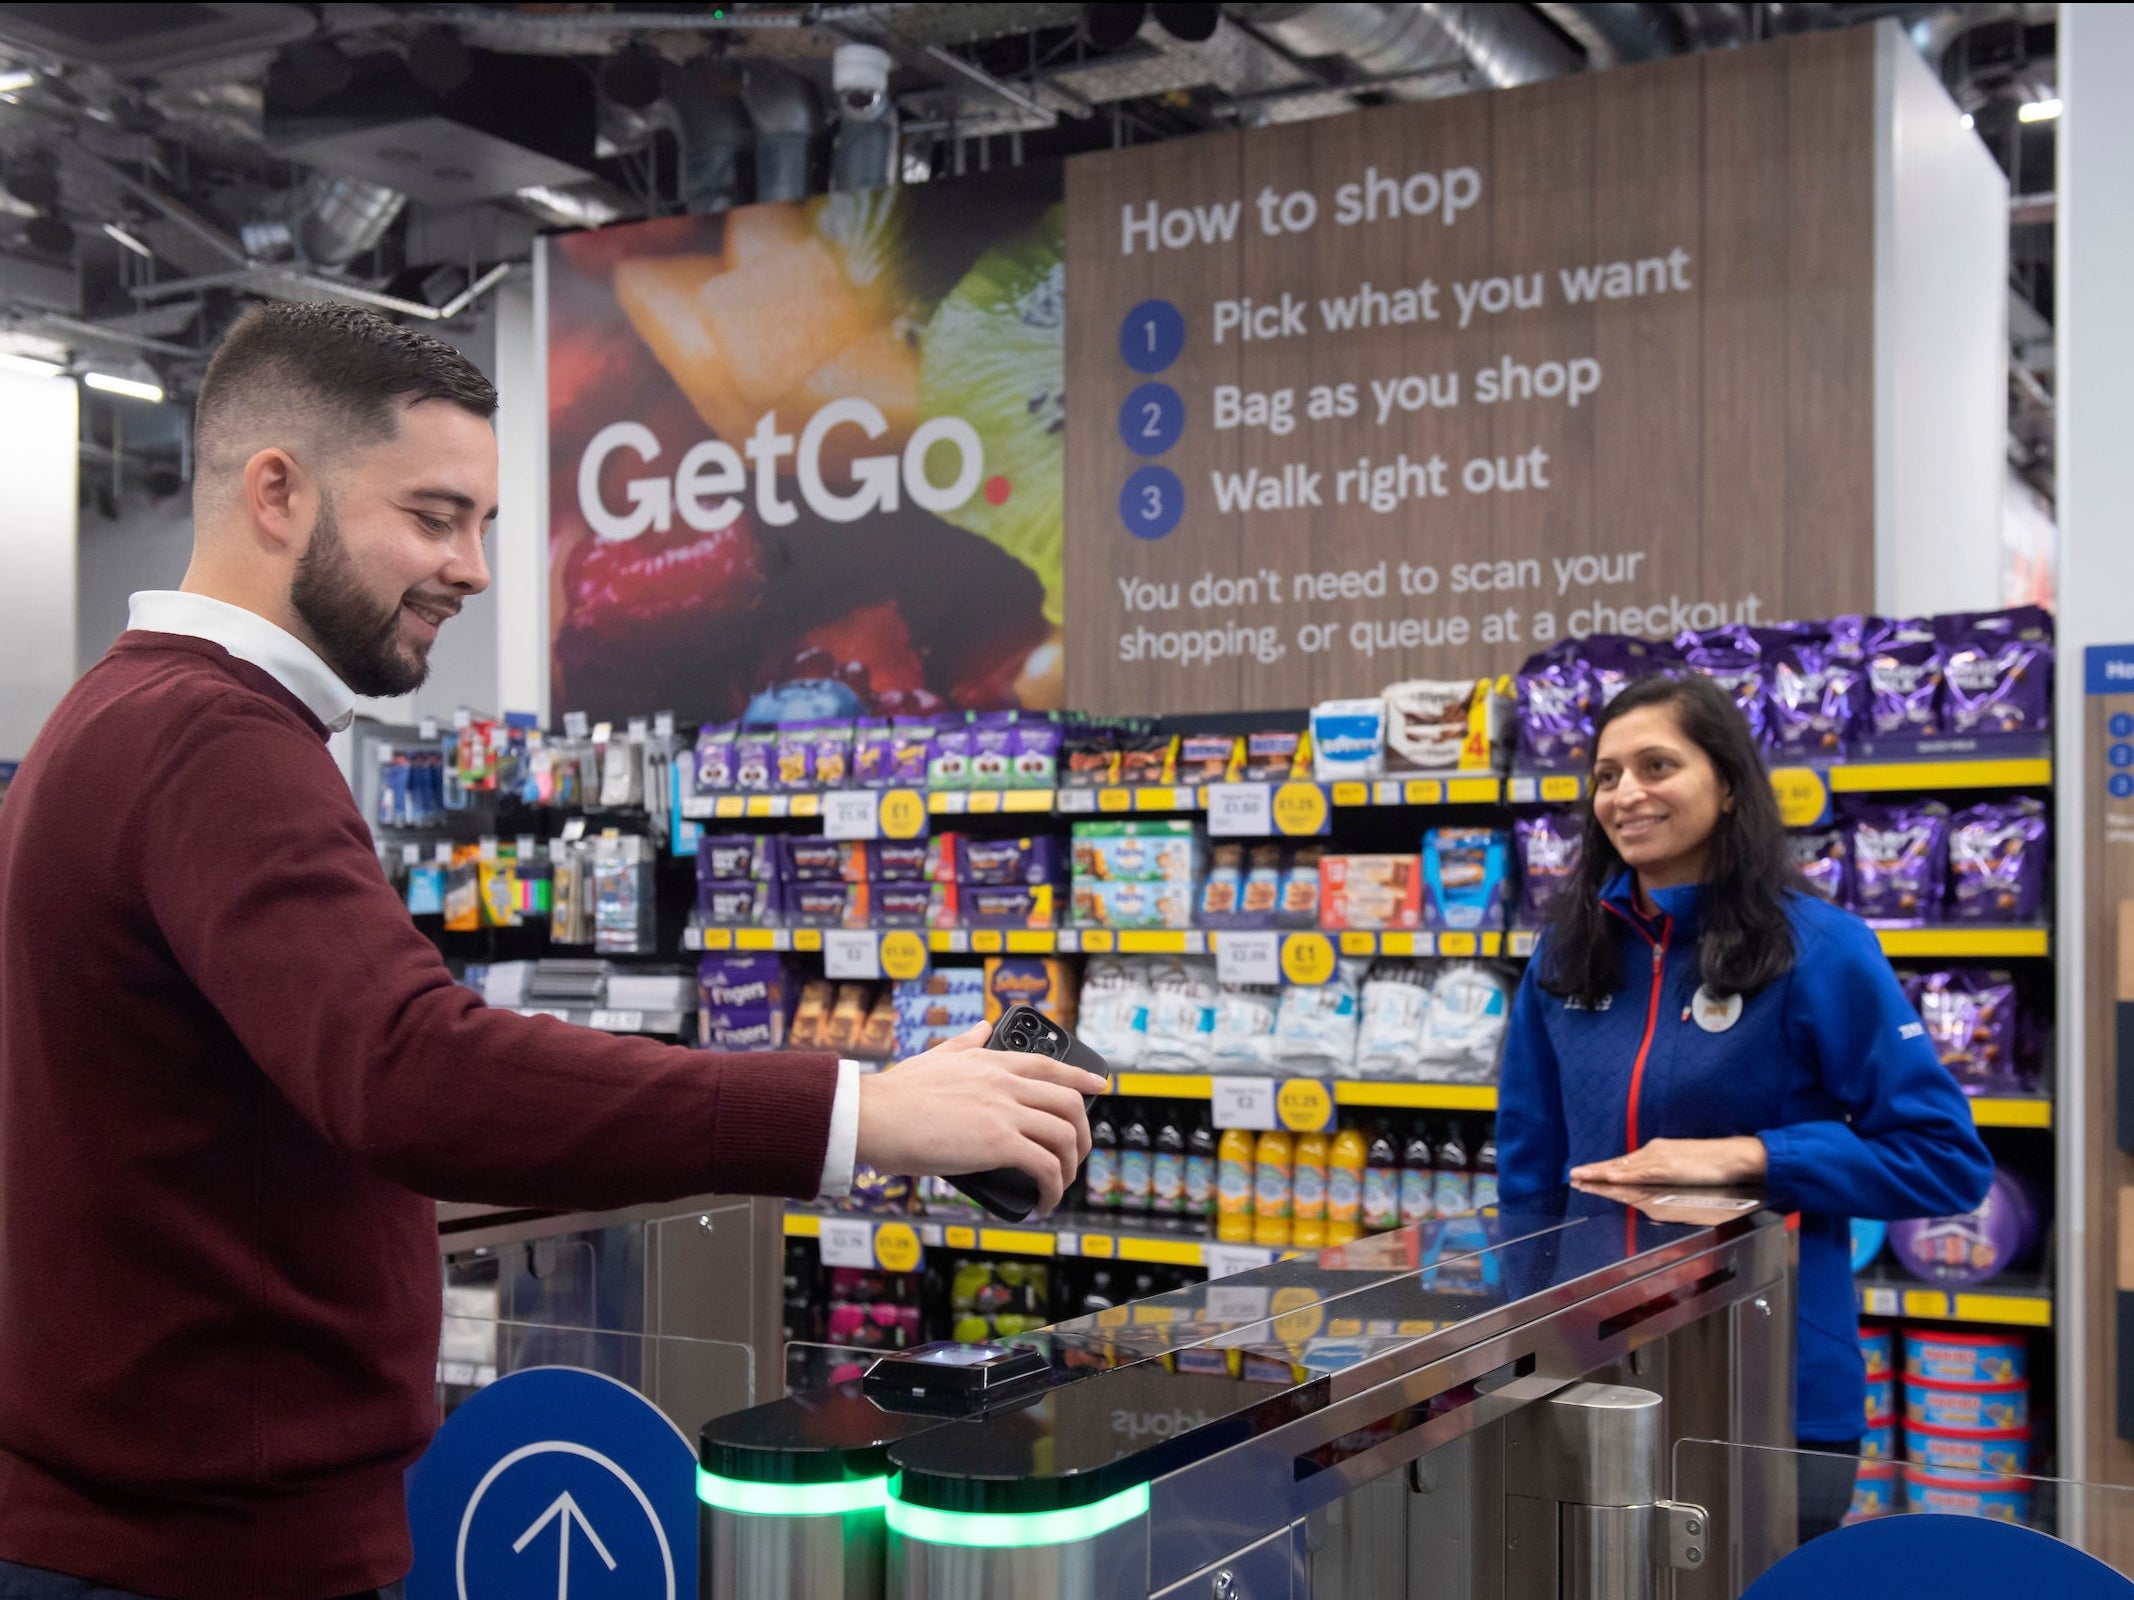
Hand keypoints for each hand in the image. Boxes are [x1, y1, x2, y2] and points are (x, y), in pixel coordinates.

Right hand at [855, 1023, 1107, 1213]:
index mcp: (990, 1061)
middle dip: (1082, 1133)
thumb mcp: (936, 1056)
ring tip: (1059, 1185)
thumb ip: (964, 1042)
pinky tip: (1044, 1201)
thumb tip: (983, 1027)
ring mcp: (1003, 1111)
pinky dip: (1052, 1187)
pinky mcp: (998, 1143)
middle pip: (1068, 1103)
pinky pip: (1044, 1166)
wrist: (872, 1115)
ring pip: (1064, 1135)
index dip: (1080, 1078)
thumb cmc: (895, 1094)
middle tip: (1077, 1154)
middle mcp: (1004, 1082)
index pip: (1049, 1065)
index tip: (1099, 1087)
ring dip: (1070, 1167)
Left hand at [1569, 1136, 1767, 1188]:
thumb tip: (1650, 1185)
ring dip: (1601, 1173)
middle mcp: (1652, 1153)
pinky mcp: (1668, 1167)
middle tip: (1573, 1176)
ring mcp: (1659, 1159)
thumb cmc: (1712, 1163)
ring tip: (1581, 1177)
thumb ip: (1665, 1175)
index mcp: (1656, 1153)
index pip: (1624, 1163)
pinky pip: (1641, 1172)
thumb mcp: (1681, 1169)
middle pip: (1618, 1164)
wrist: (1732, 1156)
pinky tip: (1611, 1178)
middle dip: (1594, 1170)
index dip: (1603, 1169)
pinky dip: (1625, 1175)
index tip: (1585, 1174)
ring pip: (1623, 1167)